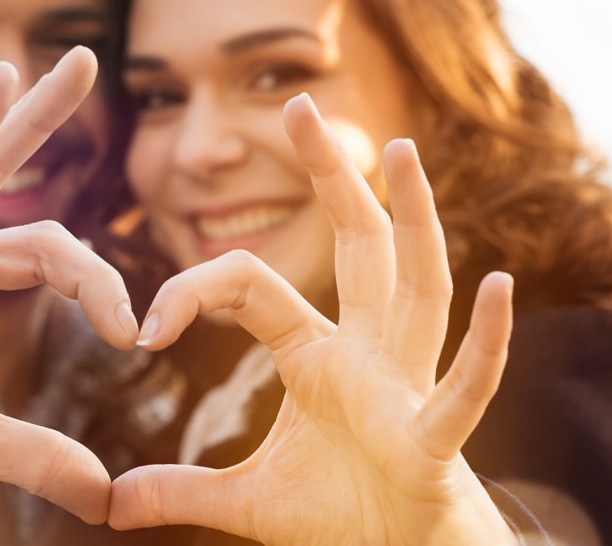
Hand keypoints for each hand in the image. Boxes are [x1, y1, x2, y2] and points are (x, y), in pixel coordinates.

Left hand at [109, 94, 517, 544]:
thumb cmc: (338, 516)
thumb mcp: (245, 502)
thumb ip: (181, 491)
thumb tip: (111, 503)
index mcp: (316, 356)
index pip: (253, 286)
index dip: (195, 290)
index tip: (145, 327)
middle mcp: (367, 354)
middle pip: (356, 248)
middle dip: (331, 179)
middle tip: (300, 107)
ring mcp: (406, 387)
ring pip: (416, 289)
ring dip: (412, 221)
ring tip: (398, 151)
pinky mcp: (432, 438)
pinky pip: (463, 386)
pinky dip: (486, 343)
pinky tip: (500, 287)